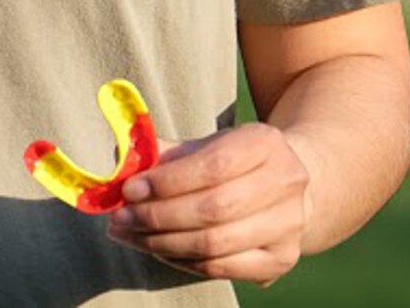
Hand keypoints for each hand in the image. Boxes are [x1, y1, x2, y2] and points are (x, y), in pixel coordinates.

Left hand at [106, 122, 311, 284]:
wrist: (283, 185)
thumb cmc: (233, 162)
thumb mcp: (204, 146)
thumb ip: (165, 152)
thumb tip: (121, 159)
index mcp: (265, 142)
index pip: (213, 166)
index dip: (167, 182)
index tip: (129, 190)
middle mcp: (286, 182)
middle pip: (214, 209)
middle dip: (158, 216)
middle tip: (121, 219)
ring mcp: (289, 224)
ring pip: (215, 244)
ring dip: (162, 242)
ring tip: (130, 235)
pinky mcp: (282, 258)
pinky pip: (221, 268)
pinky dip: (183, 261)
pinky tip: (159, 249)